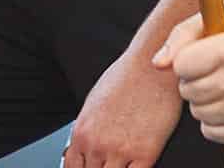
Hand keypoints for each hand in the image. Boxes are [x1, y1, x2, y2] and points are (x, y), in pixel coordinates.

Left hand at [63, 47, 182, 167]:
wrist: (151, 66)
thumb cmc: (126, 77)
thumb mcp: (94, 101)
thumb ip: (88, 129)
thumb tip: (85, 148)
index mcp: (83, 131)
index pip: (72, 167)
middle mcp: (99, 144)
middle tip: (108, 162)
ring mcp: (121, 151)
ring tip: (123, 161)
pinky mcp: (146, 154)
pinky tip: (135, 164)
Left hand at [153, 5, 223, 147]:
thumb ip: (183, 33)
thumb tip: (158, 63)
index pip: (182, 64)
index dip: (187, 59)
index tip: (201, 54)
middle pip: (187, 90)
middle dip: (195, 79)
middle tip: (216, 69)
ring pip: (197, 112)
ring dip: (204, 100)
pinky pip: (211, 132)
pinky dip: (215, 119)